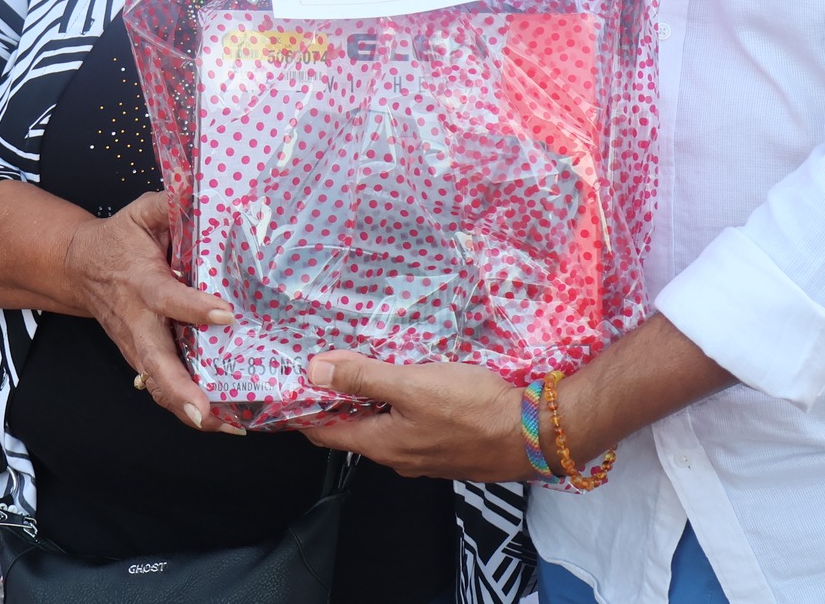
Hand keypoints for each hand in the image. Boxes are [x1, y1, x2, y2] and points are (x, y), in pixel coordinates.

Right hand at [63, 191, 242, 433]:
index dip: (194, 307)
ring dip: (187, 408)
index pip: (168, 297)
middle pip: (155, 360)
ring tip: (225, 425)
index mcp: (142, 282)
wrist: (80, 268)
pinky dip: (187, 408)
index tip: (224, 314)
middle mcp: (138, 320)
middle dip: (179, 388)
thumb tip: (203, 191)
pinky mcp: (142, 358)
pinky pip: (163, 387)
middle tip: (205, 410)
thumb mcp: (143, 212)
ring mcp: (137, 345)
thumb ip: (172, 203)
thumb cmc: (121, 239)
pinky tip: (220, 421)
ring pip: (158, 383)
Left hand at [300, 353, 532, 481]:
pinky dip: (398, 407)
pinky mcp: (447, 449)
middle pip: (354, 429)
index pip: (325, 432)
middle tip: (328, 366)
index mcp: (381, 443)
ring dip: (371, 402)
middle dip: (338, 400)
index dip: (305, 409)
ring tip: (367, 369)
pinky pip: (409, 427)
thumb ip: (363, 376)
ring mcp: (424, 456)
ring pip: (384, 427)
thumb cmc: (471, 408)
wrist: (531, 434)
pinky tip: (410, 386)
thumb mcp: (412, 384)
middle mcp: (397, 457)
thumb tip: (313, 371)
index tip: (293, 384)